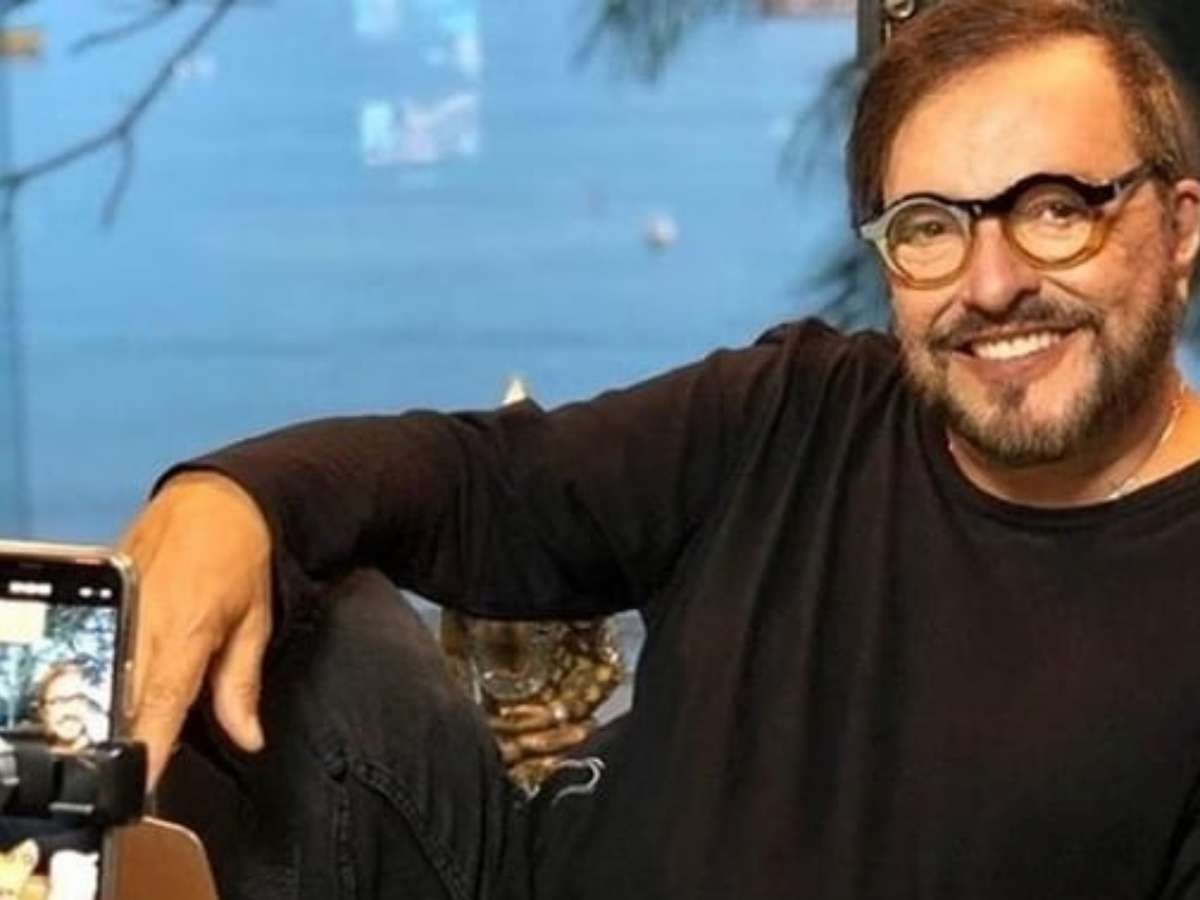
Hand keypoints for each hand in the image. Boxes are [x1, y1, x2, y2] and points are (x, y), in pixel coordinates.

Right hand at [118, 471, 273, 786]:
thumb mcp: (256, 622)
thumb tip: (248, 739)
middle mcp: (141, 621)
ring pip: (98, 671)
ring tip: (112, 734)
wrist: (216, 497)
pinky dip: (96, 668)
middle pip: (118, 696)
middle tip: (125, 767)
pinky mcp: (99, 592)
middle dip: (120, 735)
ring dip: (105, 704)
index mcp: (183, 633)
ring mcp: (114, 605)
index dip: (146, 749)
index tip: (137, 783)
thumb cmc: (242, 558)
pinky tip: (99, 688)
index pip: (156, 706)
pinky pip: (91, 641)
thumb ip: (242, 685)